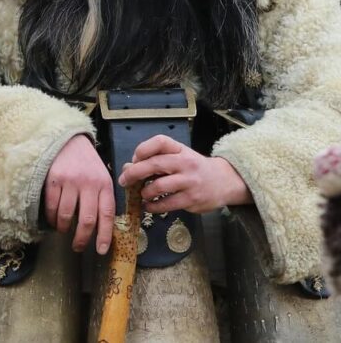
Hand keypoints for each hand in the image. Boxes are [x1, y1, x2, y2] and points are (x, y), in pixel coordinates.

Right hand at [44, 134, 114, 254]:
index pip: (107, 215)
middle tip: (78, 247)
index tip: (102, 250)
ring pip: (67, 215)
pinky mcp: (53, 178)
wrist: (68, 139)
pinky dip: (52, 217)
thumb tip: (102, 226)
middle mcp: (89, 183)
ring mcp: (70, 181)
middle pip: (87, 219)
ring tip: (63, 231)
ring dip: (64, 228)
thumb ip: (103, 196)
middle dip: (82, 238)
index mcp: (104, 184)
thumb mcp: (102, 176)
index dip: (105, 235)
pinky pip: (52, 205)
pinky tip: (53, 220)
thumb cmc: (87, 163)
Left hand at [118, 135, 252, 213]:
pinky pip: (167, 204)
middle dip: (134, 173)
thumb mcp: (178, 156)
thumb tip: (127, 168)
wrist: (224, 181)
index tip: (134, 159)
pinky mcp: (192, 199)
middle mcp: (185, 162)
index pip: (159, 142)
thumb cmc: (193, 168)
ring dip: (144, 192)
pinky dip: (153, 206)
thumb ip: (155, 159)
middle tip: (124, 181)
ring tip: (141, 194)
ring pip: (159, 186)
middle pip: (154, 164)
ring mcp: (190, 181)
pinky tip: (149, 205)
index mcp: (180, 149)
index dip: (142, 150)